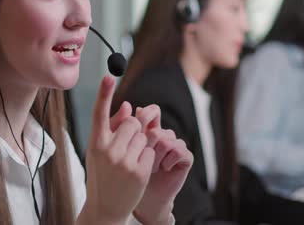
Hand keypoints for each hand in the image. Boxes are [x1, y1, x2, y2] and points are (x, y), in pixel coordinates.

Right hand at [78, 76, 154, 224]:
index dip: (104, 94)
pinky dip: (148, 159)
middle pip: (132, 122)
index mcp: (95, 143)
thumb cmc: (102, 176)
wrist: (105, 208)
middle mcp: (108, 150)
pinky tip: (137, 171)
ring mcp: (124, 161)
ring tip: (130, 162)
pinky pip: (151, 152)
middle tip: (127, 145)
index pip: (99, 114)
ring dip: (141, 145)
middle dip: (134, 130)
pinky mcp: (140, 171)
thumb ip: (113, 128)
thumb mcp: (100, 152)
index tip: (109, 76)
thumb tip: (130, 105)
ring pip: (144, 137)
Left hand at [130, 105, 193, 224]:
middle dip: (146, 145)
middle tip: (138, 159)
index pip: (152, 112)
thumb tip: (127, 104)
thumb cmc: (128, 175)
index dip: (146, 116)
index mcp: (149, 129)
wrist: (141, 198)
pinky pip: (179, 150)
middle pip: (156, 128)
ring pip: (166, 139)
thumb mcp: (119, 149)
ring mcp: (175, 145)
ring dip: (156, 156)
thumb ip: (120, 126)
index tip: (136, 126)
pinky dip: (168, 161)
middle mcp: (164, 134)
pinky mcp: (185, 158)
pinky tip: (163, 169)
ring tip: (150, 168)